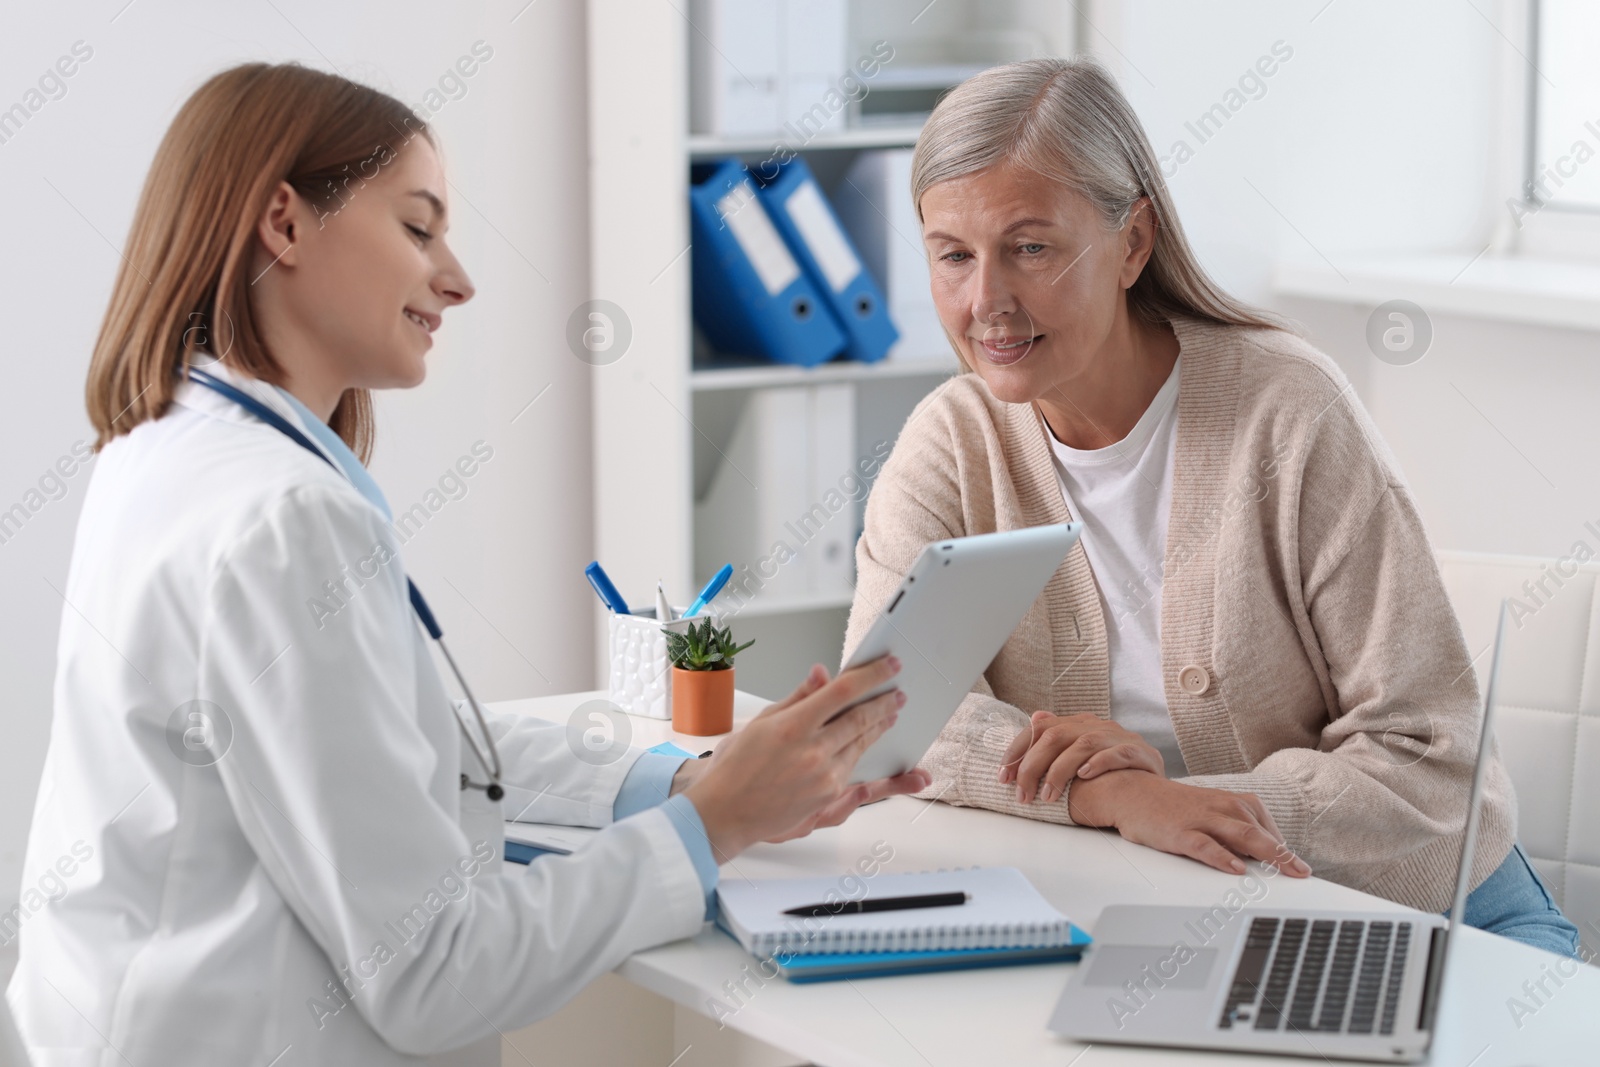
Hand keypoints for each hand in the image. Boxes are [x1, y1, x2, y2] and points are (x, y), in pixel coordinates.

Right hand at [682, 657, 912, 861]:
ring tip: (890, 713)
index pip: (842, 691)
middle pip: (860, 718)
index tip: (888, 665)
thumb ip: (799, 697)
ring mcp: (823, 776)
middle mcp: (812, 750)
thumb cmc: (736, 766)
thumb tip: (821, 673)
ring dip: (879, 726)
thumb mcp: (762, 722)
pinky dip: (862, 750)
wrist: (726, 812)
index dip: (871, 675)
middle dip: (883, 702)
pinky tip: (868, 740)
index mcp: (793, 726)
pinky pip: (852, 767)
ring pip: (861, 743)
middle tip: (897, 690)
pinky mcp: (828, 796)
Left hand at [999, 711, 1165, 803]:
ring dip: (1060, 772)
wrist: (1156, 787)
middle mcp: (1097, 726)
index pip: (1040, 729)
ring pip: (1082, 745)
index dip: (1018, 751)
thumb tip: (1034, 718)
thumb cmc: (1112, 771)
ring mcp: (1119, 738)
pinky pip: (1117, 754)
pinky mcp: (1140, 753)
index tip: (1003, 776)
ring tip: (1048, 796)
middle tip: (1023, 794)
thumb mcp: (1083, 751)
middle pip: (1056, 737)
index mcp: (1079, 724)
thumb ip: (1059, 736)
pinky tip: (1084, 776)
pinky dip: (1099, 763)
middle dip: (1033, 766)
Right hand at [1068, 770, 1311, 876]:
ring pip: (1240, 835)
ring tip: (1284, 871)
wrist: (1133, 792)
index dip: (1283, 850)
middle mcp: (1221, 807)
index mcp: (1233, 802)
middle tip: (1302, 873)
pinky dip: (1222, 856)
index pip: (1267, 828)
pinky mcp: (1180, 832)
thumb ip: (1237, 833)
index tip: (1299, 871)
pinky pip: (1205, 845)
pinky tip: (1236, 868)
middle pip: (1259, 832)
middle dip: (1283, 854)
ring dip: (1265, 853)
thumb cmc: (1175, 808)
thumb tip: (1264, 860)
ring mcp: (1201, 819)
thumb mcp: (1212, 814)